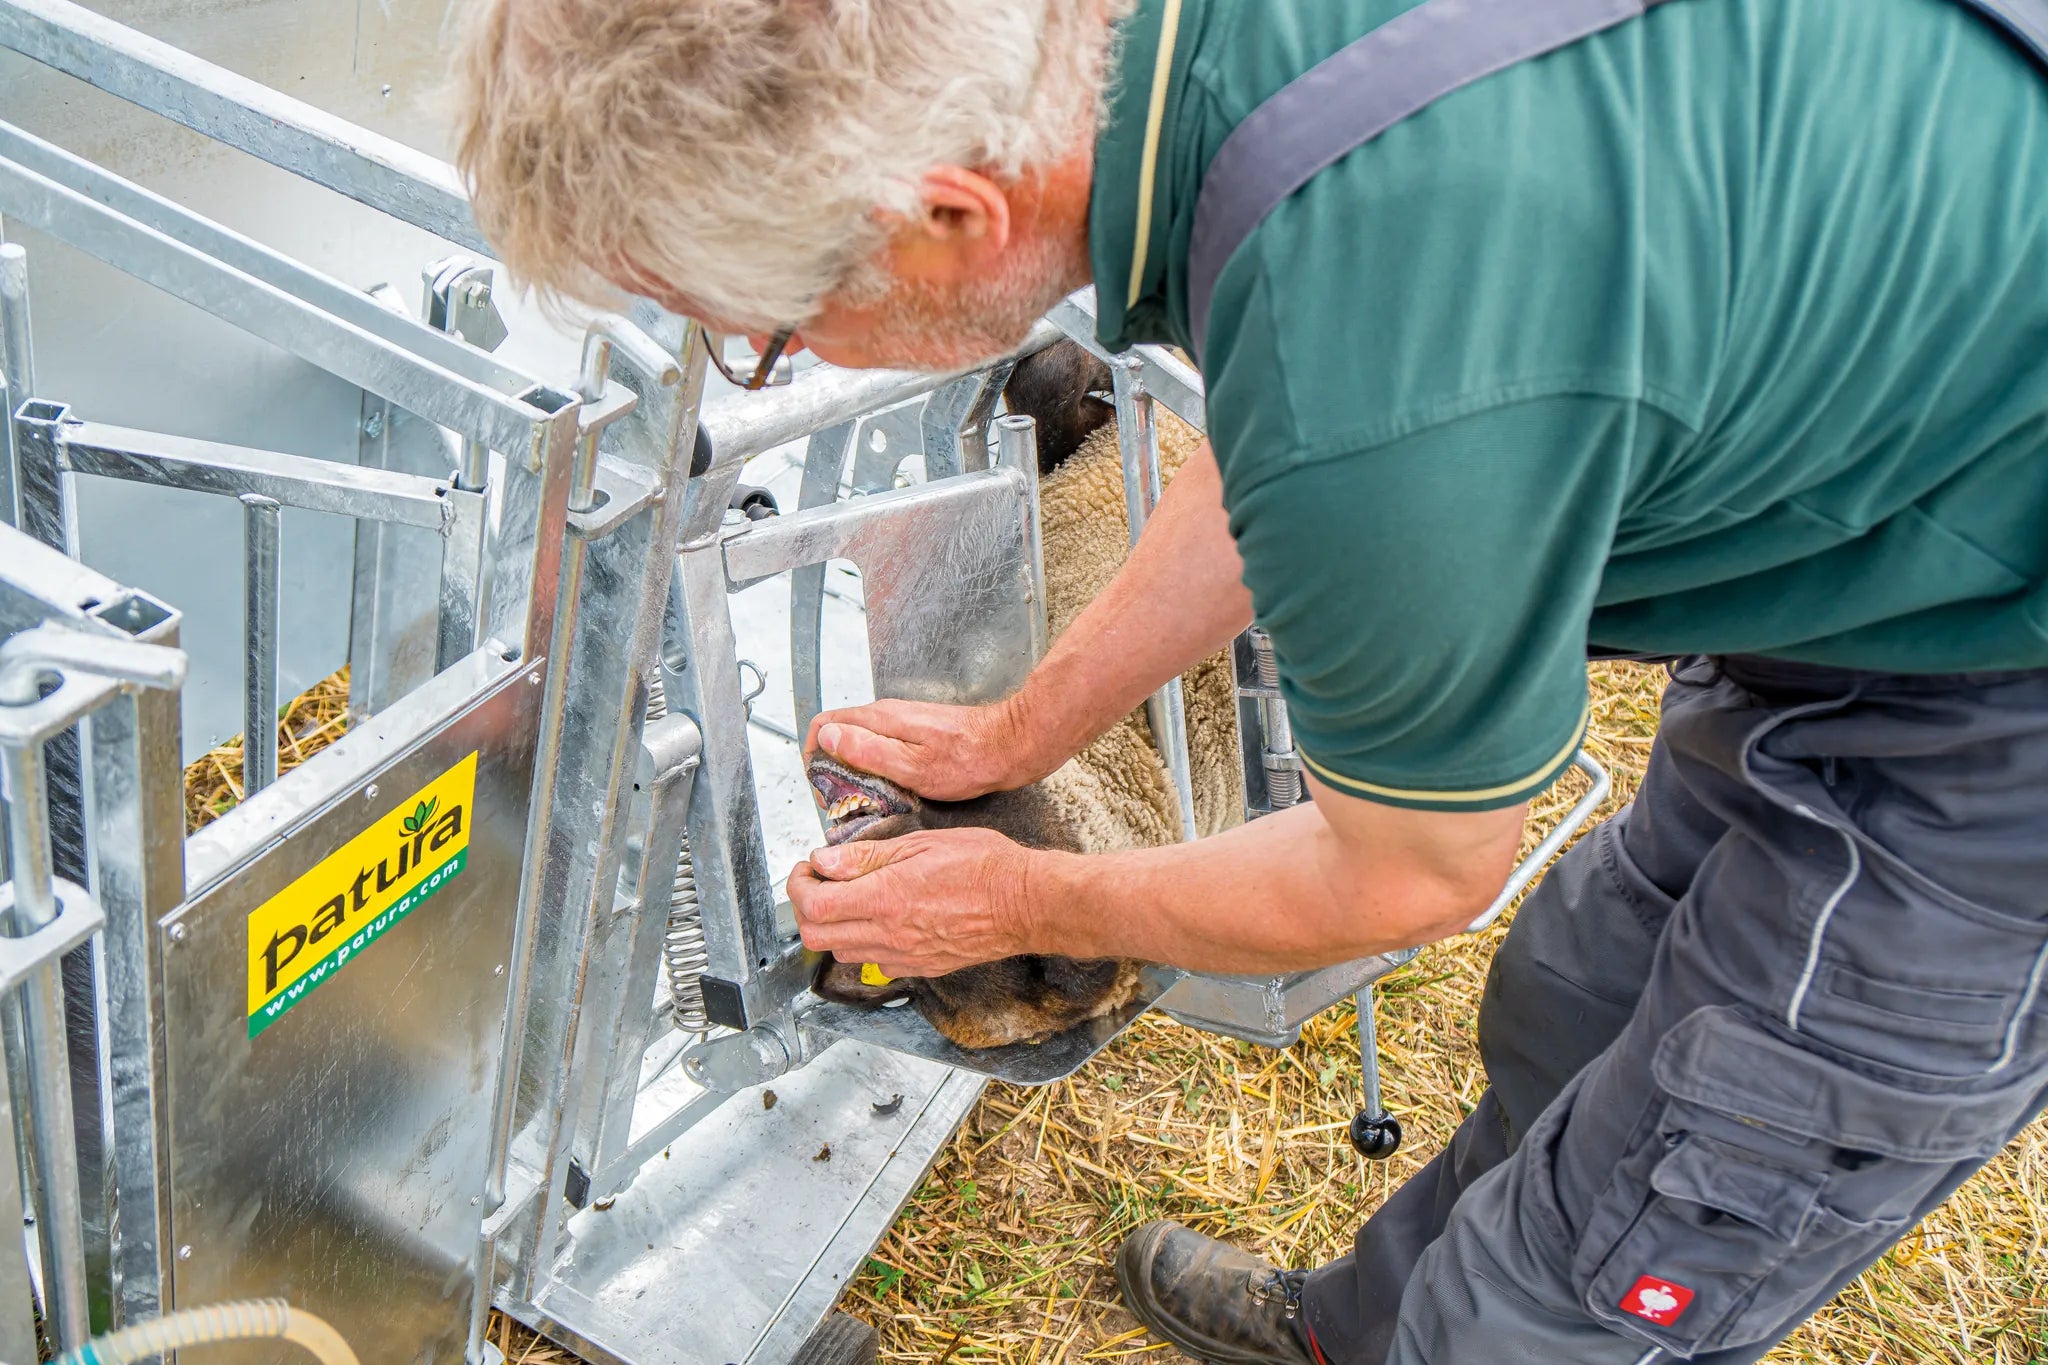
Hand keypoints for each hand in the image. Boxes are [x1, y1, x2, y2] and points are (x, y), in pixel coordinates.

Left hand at [788, 827, 1039, 977]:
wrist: (1026, 904)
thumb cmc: (984, 866)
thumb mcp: (922, 843)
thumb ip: (867, 856)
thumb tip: (825, 861)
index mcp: (886, 898)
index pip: (814, 906)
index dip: (799, 887)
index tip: (808, 869)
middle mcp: (890, 934)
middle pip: (818, 938)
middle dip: (808, 909)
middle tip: (821, 884)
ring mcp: (905, 956)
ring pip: (843, 953)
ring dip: (834, 927)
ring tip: (850, 899)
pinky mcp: (921, 967)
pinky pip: (875, 962)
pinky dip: (864, 943)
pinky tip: (880, 919)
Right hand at [805, 697, 1040, 800]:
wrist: (1012, 747)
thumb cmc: (969, 760)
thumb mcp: (912, 765)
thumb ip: (867, 751)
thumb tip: (828, 739)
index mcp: (881, 719)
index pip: (824, 724)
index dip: (814, 756)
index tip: (823, 786)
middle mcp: (888, 715)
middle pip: (840, 736)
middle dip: (833, 768)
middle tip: (844, 801)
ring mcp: (903, 723)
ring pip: (861, 744)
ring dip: (855, 771)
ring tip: (867, 800)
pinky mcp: (918, 734)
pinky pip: (883, 749)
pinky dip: (877, 770)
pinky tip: (892, 791)